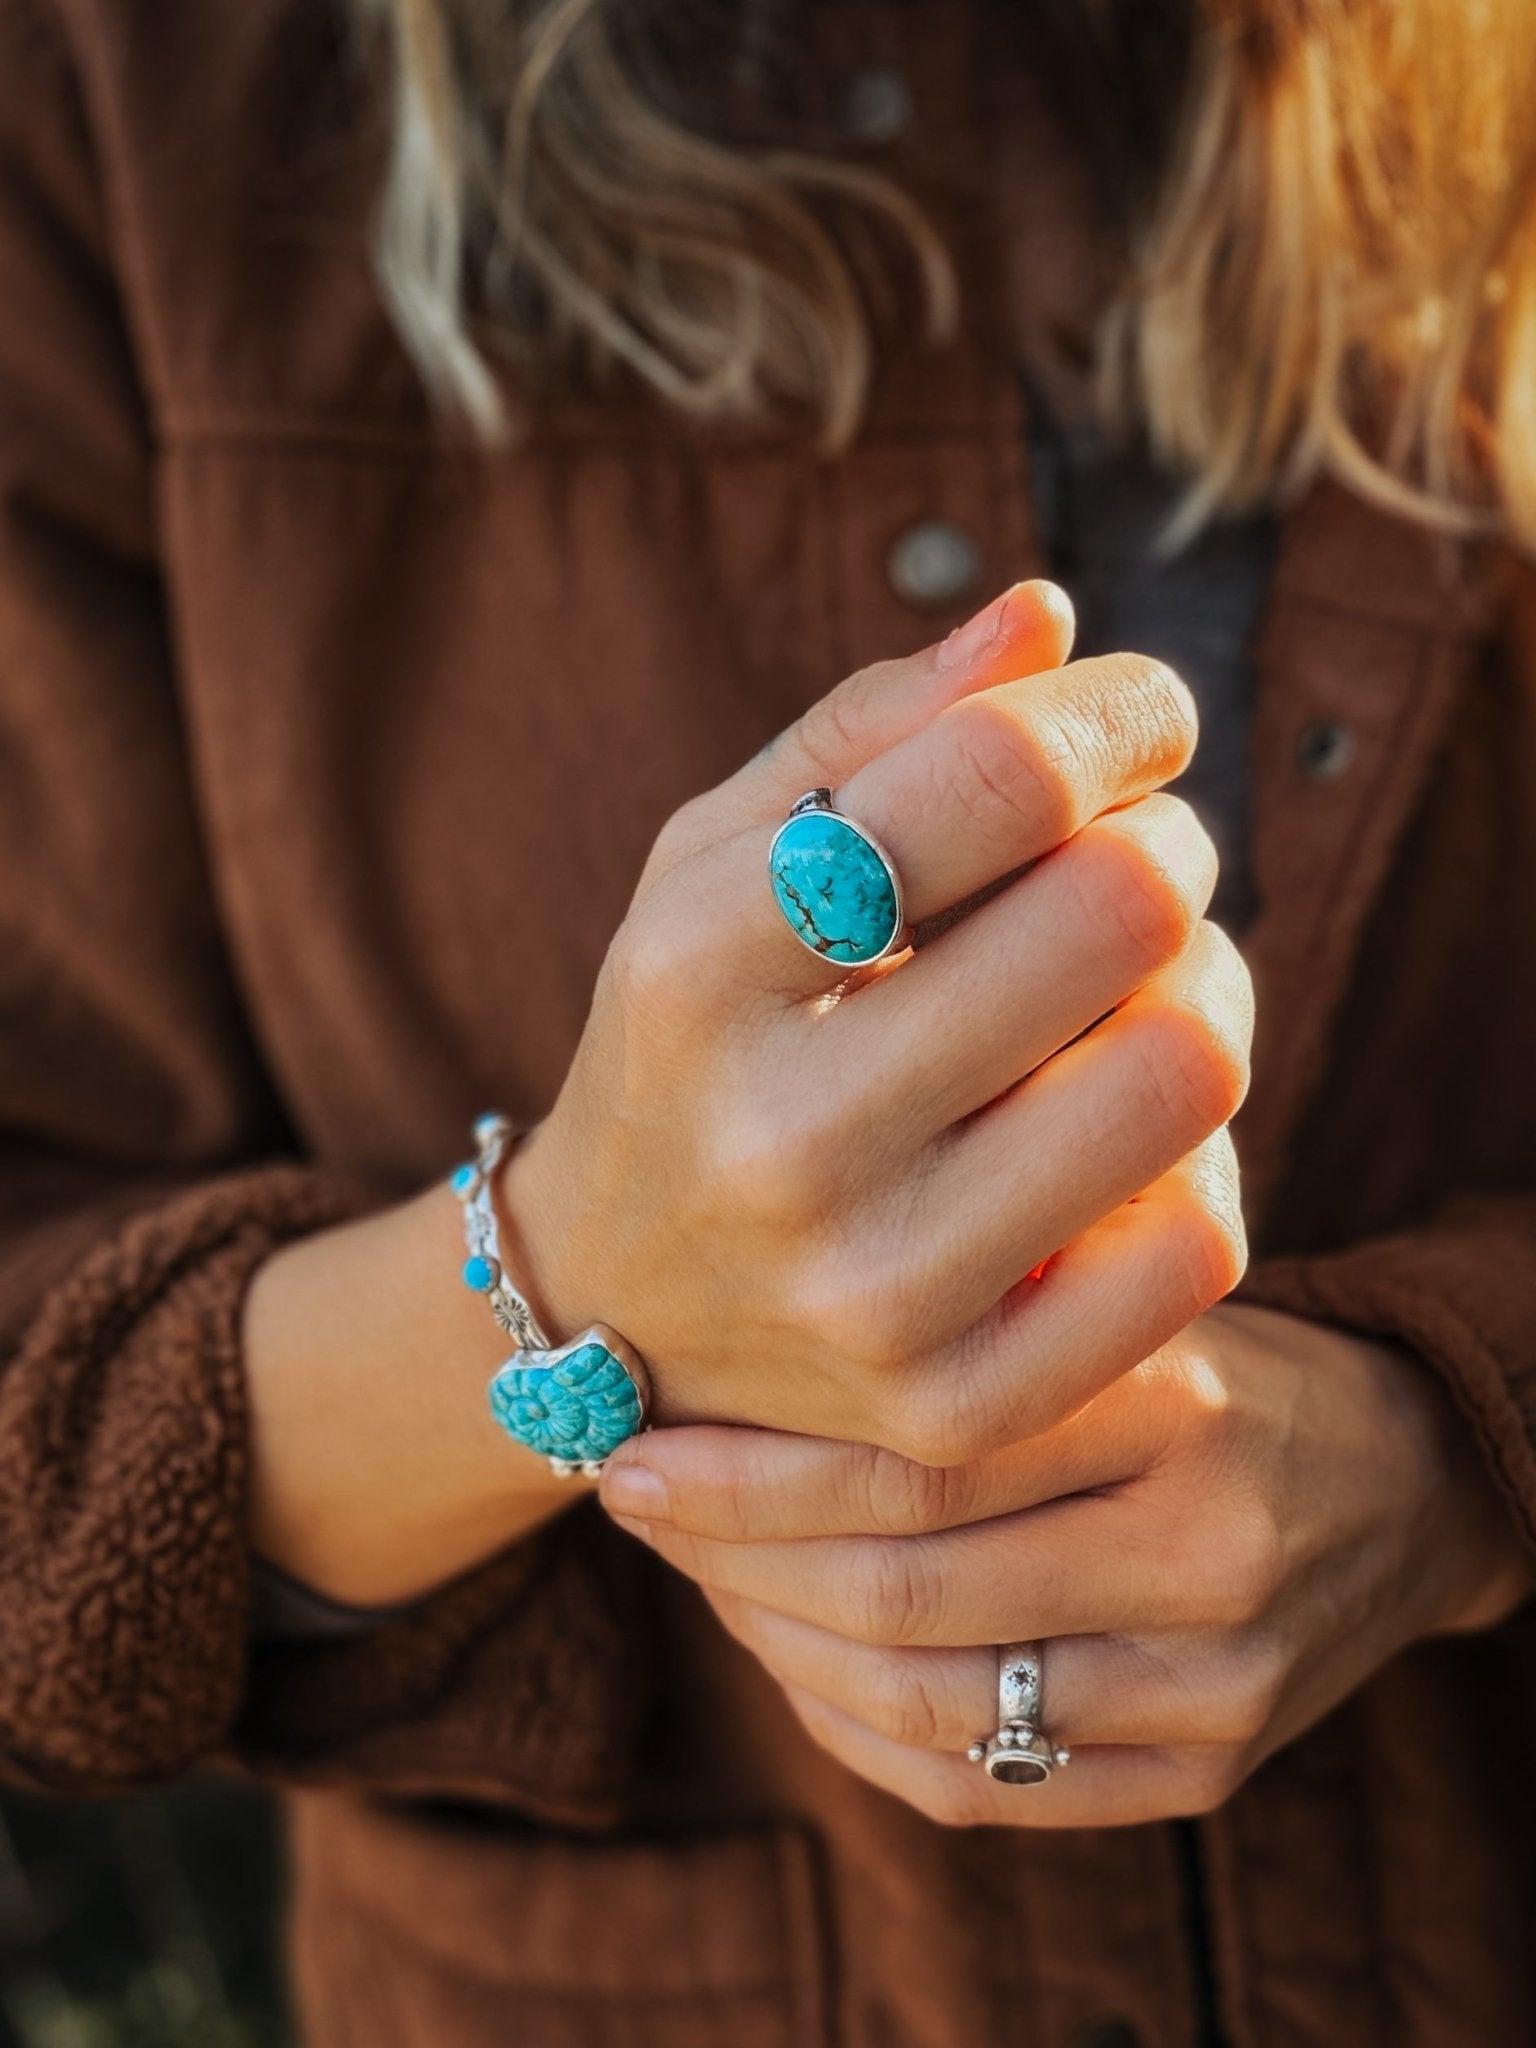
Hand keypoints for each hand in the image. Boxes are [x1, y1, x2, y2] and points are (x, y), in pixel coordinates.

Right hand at [241, 580, 1242, 1605]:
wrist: (615, 1300)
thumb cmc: (690, 1040)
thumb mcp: (714, 860)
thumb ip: (870, 728)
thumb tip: (1050, 617)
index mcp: (700, 966)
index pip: (996, 778)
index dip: (1113, 712)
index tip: (1139, 714)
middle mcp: (780, 1139)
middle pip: (1124, 910)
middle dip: (1165, 841)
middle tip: (1130, 854)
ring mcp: (875, 1293)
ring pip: (1190, 1069)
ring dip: (1207, 983)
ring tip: (1140, 984)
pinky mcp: (959, 1404)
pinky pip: (1200, 1238)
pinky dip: (1198, 1152)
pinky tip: (1123, 1127)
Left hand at [598, 1302, 1535, 1826]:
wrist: (1403, 1488)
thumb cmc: (1217, 1365)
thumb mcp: (1123, 1300)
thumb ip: (977, 1327)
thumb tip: (737, 1342)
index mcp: (1178, 1401)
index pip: (921, 1457)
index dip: (751, 1465)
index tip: (634, 1439)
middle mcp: (1204, 1552)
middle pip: (904, 1588)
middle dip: (729, 1554)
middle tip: (634, 1498)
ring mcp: (1212, 1686)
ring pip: (927, 1698)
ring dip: (772, 1640)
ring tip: (698, 1571)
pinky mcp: (1206, 1773)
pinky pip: (983, 1785)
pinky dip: (851, 1729)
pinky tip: (785, 1658)